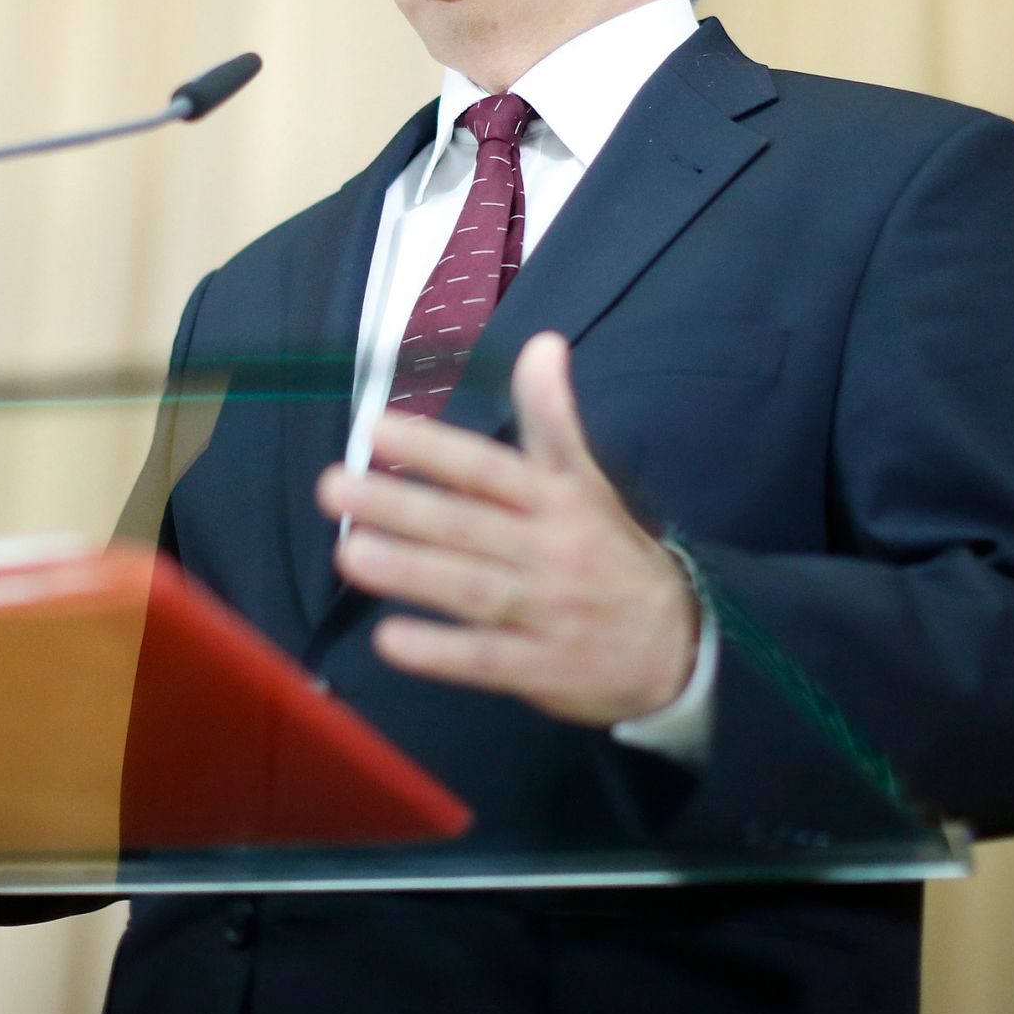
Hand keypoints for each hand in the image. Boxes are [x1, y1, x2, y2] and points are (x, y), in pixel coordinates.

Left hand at [315, 332, 699, 726]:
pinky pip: (487, 659)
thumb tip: (542, 343)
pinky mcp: (542, 669)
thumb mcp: (586, 482)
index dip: (435, 448)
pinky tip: (390, 640)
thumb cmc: (610, 552)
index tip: (376, 428)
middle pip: (468, 525)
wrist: (677, 647)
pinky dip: (440, 652)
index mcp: (557, 500)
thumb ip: (552, 417)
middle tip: (335, 486)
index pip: (489, 468)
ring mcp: (547, 612)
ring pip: (471, 588)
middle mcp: (550, 550)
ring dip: (410, 571)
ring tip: (349, 553)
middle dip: (401, 505)